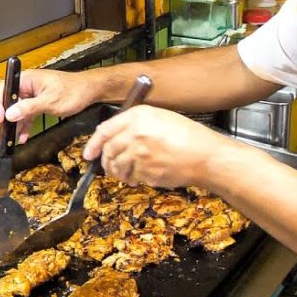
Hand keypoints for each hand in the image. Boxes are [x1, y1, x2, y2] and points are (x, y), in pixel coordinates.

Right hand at [0, 69, 98, 145]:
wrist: (90, 91)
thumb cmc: (74, 90)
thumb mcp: (51, 101)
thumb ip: (30, 108)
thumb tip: (11, 114)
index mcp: (27, 79)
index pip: (4, 90)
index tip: (1, 119)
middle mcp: (27, 86)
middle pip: (8, 103)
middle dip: (2, 122)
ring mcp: (32, 95)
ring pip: (17, 112)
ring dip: (12, 127)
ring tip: (5, 142)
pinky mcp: (38, 103)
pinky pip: (27, 115)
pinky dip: (25, 126)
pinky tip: (22, 137)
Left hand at [83, 106, 225, 188]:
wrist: (206, 156)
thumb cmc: (189, 136)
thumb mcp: (161, 118)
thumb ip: (136, 124)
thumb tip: (115, 137)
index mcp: (139, 116)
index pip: (105, 130)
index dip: (93, 144)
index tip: (89, 153)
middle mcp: (136, 133)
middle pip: (108, 150)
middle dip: (107, 161)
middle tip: (110, 166)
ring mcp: (140, 154)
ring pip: (117, 167)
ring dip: (118, 173)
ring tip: (127, 173)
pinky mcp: (146, 172)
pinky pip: (131, 177)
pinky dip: (133, 179)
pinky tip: (141, 176)